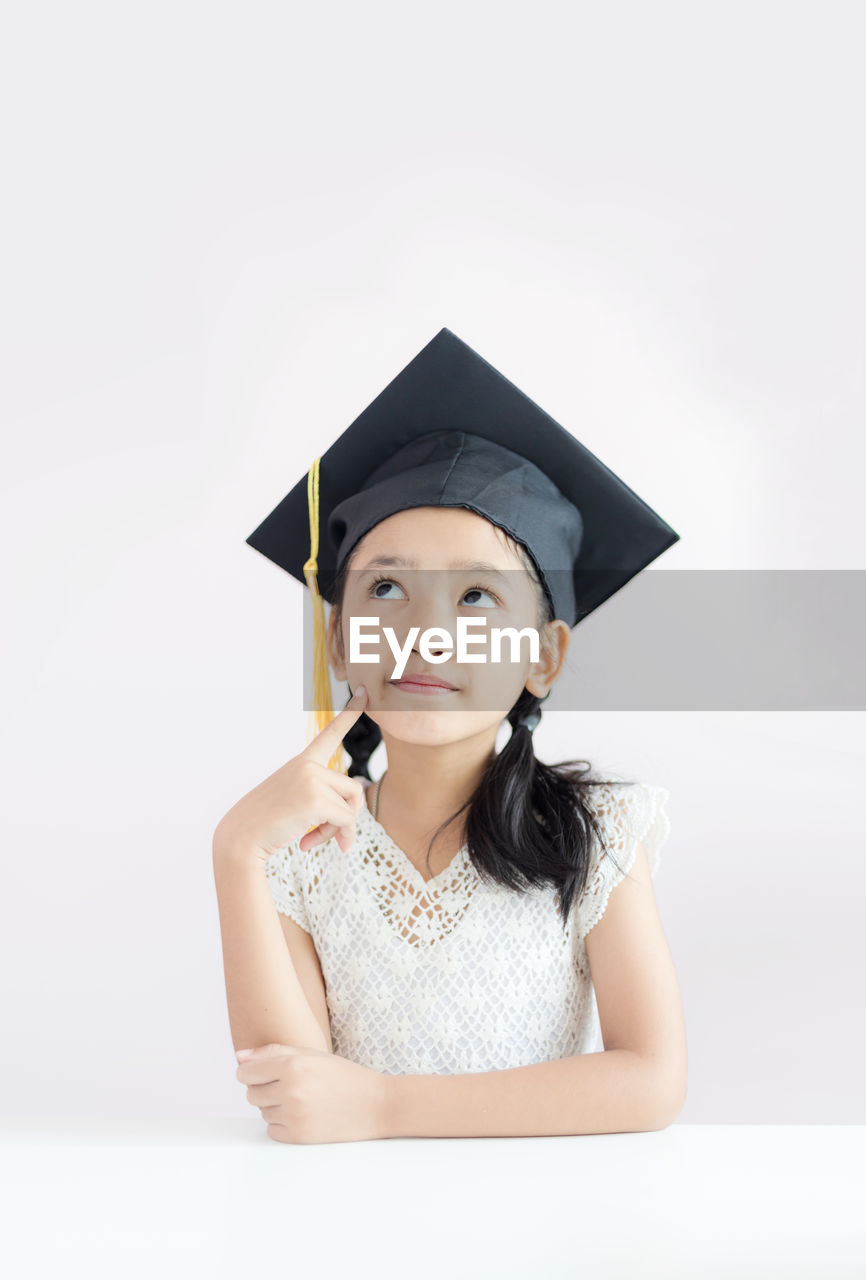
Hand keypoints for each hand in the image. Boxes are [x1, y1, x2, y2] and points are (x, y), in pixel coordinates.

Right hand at [213, 685, 369, 863]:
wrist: (241, 837)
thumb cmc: (266, 822)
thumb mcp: (295, 801)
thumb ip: (322, 802)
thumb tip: (351, 828)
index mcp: (303, 762)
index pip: (330, 734)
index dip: (349, 713)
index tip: (365, 692)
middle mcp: (308, 765)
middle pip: (353, 789)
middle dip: (346, 816)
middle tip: (324, 833)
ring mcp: (312, 779)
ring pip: (352, 806)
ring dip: (339, 829)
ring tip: (312, 838)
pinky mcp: (317, 799)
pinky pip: (346, 821)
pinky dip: (339, 837)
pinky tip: (308, 843)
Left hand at [235, 1043, 391, 1144]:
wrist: (376, 1105)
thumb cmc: (344, 1076)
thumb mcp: (313, 1054)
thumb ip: (273, 1052)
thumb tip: (239, 1057)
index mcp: (294, 1065)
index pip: (246, 1072)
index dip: (251, 1072)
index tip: (262, 1073)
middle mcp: (291, 1091)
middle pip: (252, 1094)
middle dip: (264, 1089)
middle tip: (289, 1085)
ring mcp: (294, 1116)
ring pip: (262, 1112)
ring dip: (275, 1106)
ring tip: (302, 1099)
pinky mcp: (299, 1137)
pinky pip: (272, 1130)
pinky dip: (282, 1123)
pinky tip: (303, 1115)